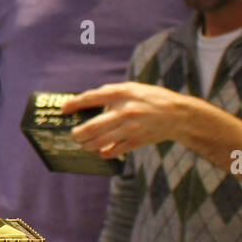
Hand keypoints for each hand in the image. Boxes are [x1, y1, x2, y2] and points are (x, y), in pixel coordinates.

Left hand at [63, 82, 195, 159]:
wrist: (177, 114)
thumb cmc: (151, 99)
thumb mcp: (132, 89)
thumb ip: (111, 94)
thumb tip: (87, 104)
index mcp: (122, 93)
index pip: (92, 97)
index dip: (75, 104)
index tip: (63, 110)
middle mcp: (124, 110)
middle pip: (92, 127)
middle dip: (78, 134)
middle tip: (73, 135)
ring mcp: (130, 128)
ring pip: (100, 142)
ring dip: (88, 145)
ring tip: (84, 144)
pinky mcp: (136, 140)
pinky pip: (114, 151)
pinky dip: (103, 152)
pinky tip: (100, 151)